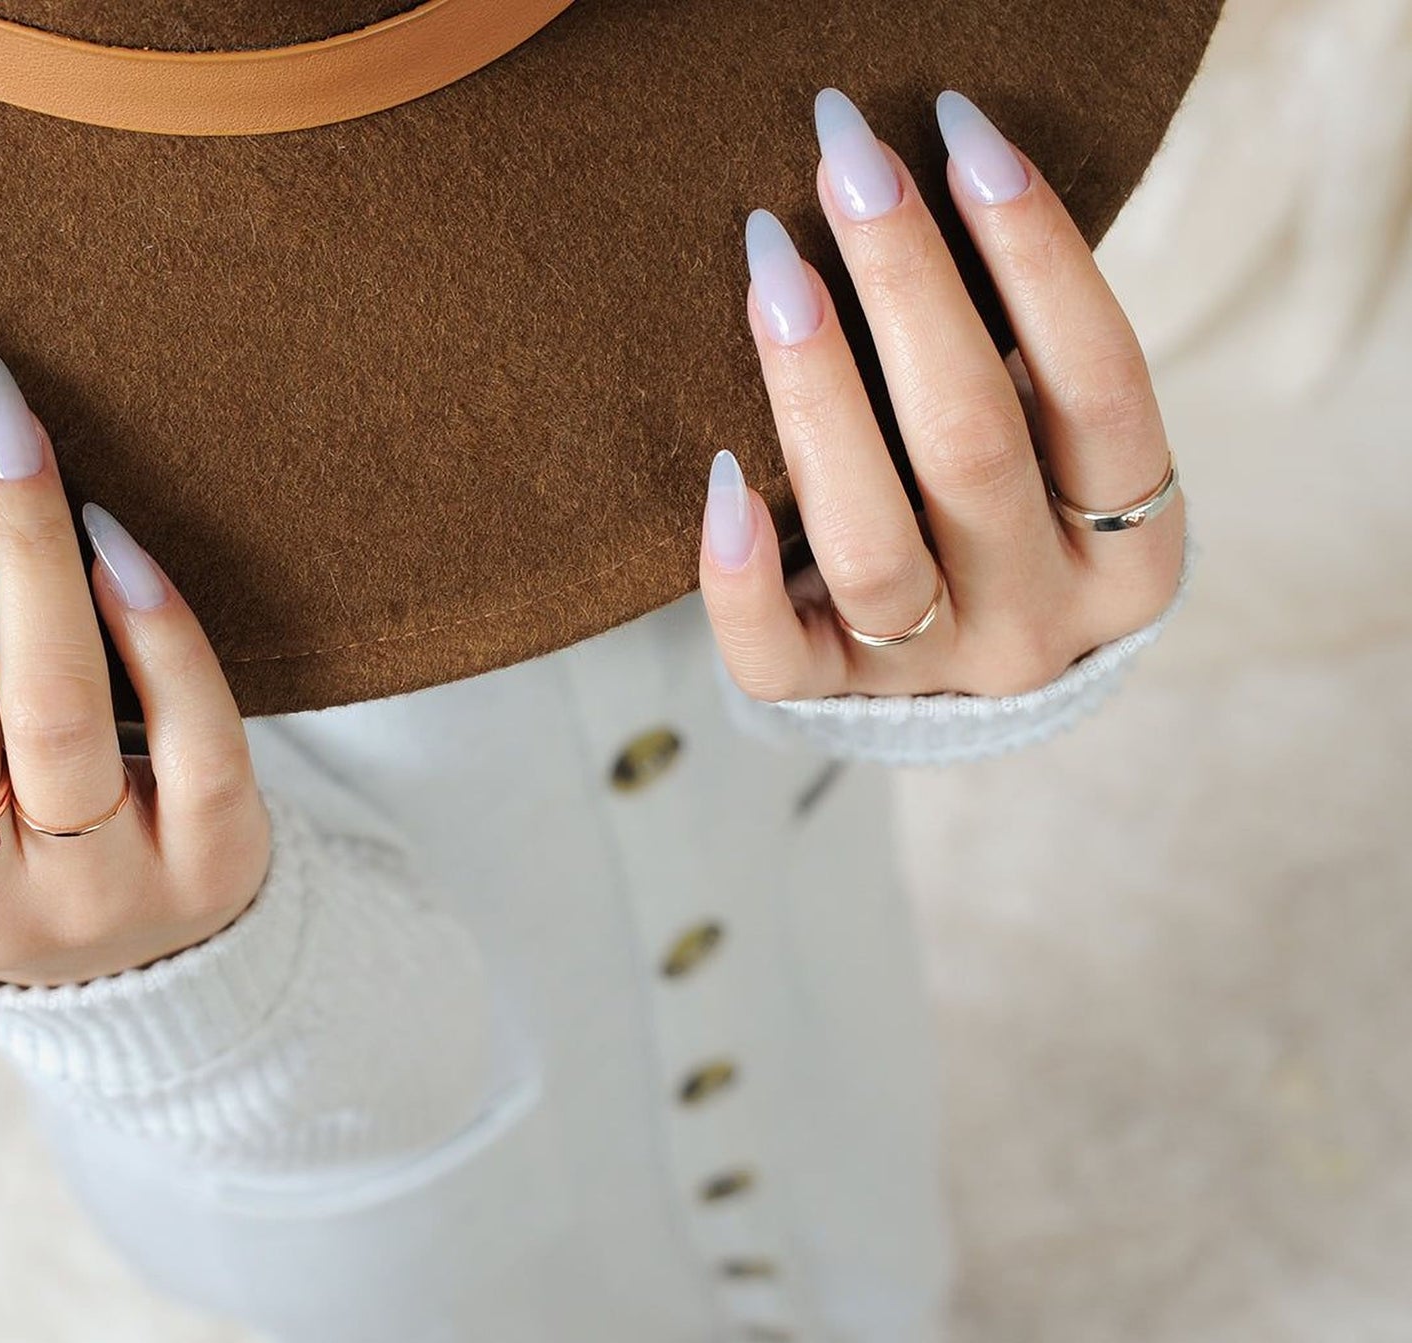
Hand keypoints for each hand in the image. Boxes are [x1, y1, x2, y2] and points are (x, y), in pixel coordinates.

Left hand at [699, 87, 1185, 700]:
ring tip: (772, 270)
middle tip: (845, 163)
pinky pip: (775, 655)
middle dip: (906, 285)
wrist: (969, 696)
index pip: (1100, 383)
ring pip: (871, 548)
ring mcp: (932, 672)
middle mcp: (1041, 620)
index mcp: (1133, 551)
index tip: (961, 131)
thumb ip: (1020, 369)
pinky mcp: (830, 702)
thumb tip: (924, 189)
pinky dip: (737, 570)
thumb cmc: (1011, 525)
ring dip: (817, 395)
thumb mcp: (1059, 460)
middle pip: (971, 446)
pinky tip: (719, 472)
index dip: (1036, 250)